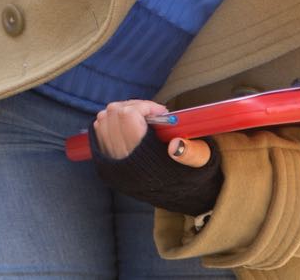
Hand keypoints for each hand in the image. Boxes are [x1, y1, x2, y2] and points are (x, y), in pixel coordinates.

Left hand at [90, 101, 222, 216]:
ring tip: (141, 118)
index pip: (128, 117)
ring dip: (120, 112)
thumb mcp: (201, 162)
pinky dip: (110, 121)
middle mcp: (123, 161)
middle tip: (151, 113)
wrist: (178, 195)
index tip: (161, 112)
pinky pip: (98, 131)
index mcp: (144, 160)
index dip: (144, 106)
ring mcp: (112, 162)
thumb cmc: (190, 174)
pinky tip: (128, 125)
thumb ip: (192, 153)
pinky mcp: (106, 163)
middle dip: (133, 106)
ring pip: (103, 120)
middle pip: (113, 114)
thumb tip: (175, 146)